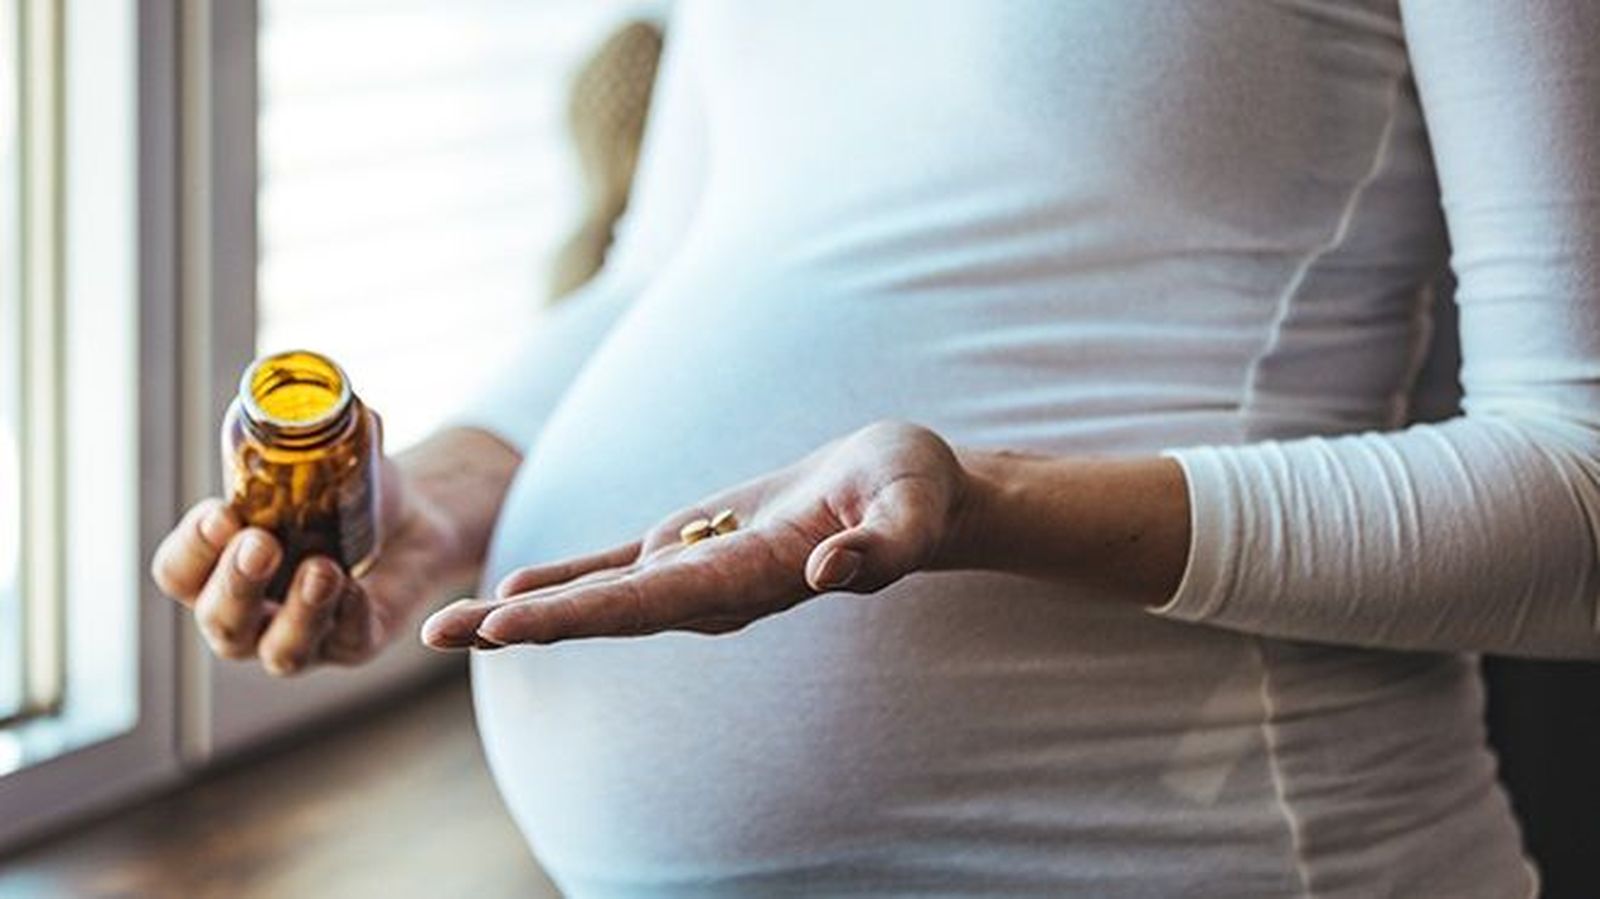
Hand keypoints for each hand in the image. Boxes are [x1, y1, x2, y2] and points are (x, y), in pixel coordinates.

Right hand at [151, 456, 463, 675]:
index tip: (221, 513)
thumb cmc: (344, 492)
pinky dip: (348, 617)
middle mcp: (250, 613)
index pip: (178, 573)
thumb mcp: (327, 456)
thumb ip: (324, 428)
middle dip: (236, 584)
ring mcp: (300, 636)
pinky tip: (357, 589)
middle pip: (221, 619)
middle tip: (261, 544)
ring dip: (297, 612)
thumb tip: (344, 403)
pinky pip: (345, 644)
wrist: (413, 520)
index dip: (192, 549)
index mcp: (219, 566)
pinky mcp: (353, 644)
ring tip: (322, 568)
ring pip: (280, 650)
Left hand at [421, 421, 971, 647]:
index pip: (652, 602)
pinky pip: (617, 566)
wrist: (906, 491)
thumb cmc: (915, 493)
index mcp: (751, 578)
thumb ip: (878, 548)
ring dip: (522, 612)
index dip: (578, 613)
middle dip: (518, 625)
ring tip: (447, 624)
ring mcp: (697, 570)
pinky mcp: (694, 545)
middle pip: (601, 610)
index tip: (509, 626)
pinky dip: (564, 578)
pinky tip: (510, 592)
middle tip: (432, 634)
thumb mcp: (909, 508)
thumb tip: (831, 574)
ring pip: (597, 595)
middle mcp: (710, 588)